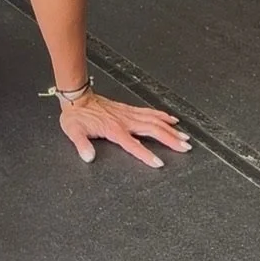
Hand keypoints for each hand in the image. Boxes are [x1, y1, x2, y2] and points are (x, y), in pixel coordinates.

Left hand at [58, 92, 191, 167]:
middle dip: (170, 140)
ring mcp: (128, 114)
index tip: (159, 163)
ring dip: (170, 129)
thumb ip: (82, 145)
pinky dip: (161, 115)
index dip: (146, 155)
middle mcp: (125, 121)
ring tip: (184, 136)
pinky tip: (171, 119)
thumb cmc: (76, 115)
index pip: (133, 145)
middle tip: (185, 147)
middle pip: (152, 130)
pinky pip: (148, 112)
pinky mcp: (128, 109)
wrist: (77, 97)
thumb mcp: (74, 131)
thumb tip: (88, 157)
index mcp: (114, 129)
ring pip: (154, 121)